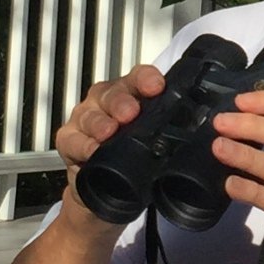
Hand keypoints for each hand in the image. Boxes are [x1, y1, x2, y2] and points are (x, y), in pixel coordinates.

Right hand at [55, 65, 165, 199]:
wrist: (106, 186)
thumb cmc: (132, 153)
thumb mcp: (152, 138)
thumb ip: (167, 128)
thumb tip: (194, 131)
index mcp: (131, 93)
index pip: (139, 77)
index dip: (147, 79)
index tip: (156, 87)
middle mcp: (107, 101)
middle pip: (113, 94)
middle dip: (121, 102)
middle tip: (131, 113)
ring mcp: (86, 118)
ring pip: (91, 115)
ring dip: (100, 123)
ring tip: (109, 132)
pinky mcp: (69, 139)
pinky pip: (73, 140)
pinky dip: (83, 145)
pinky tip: (92, 151)